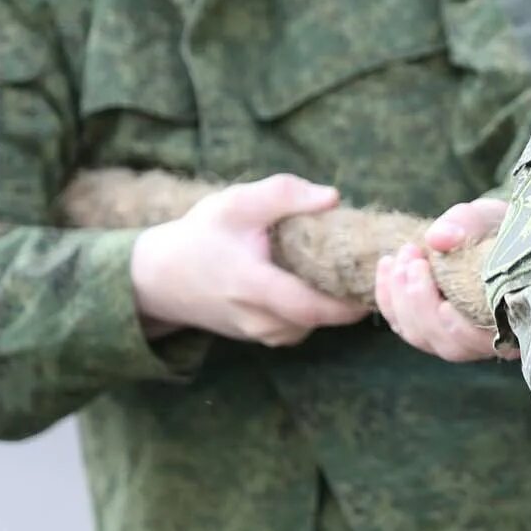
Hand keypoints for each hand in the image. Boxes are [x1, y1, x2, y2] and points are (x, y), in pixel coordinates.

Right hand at [131, 174, 366, 345]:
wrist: (156, 275)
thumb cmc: (200, 234)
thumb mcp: (237, 203)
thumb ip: (284, 195)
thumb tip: (332, 198)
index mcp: (252, 286)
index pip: (309, 309)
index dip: (346, 305)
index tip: (373, 283)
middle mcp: (255, 318)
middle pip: (315, 320)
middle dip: (345, 301)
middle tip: (367, 272)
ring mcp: (255, 333)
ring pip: (306, 327)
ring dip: (327, 306)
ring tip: (344, 275)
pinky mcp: (255, 336)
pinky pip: (294, 328)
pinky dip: (310, 312)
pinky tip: (318, 285)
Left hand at [376, 198, 511, 362]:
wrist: (493, 230)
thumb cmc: (500, 227)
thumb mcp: (492, 217)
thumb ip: (470, 224)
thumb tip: (438, 238)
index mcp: (513, 321)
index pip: (484, 341)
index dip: (458, 328)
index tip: (445, 301)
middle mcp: (486, 340)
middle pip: (448, 343)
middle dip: (422, 303)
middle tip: (415, 260)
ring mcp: (454, 338)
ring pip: (421, 337)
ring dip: (402, 298)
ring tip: (404, 256)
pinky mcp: (428, 329)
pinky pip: (401, 324)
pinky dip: (388, 296)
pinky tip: (387, 263)